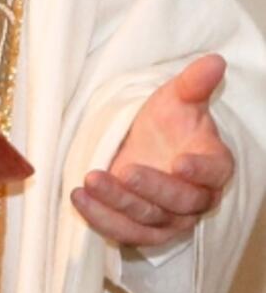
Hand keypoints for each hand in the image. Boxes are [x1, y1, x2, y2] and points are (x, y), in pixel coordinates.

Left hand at [71, 54, 232, 246]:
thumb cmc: (166, 123)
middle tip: (125, 170)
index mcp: (212, 165)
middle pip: (180, 202)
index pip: (214, 172)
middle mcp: (196, 198)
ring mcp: (171, 219)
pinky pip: (125, 233)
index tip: (180, 162)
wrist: (142, 145)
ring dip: (118, 203)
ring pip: (149, 219)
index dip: (200, 170)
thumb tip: (214, 60)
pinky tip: (79, 199)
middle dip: (152, 188)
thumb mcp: (175, 99)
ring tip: (90, 180)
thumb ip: (193, 84)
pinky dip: (102, 220)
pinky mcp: (144, 231)